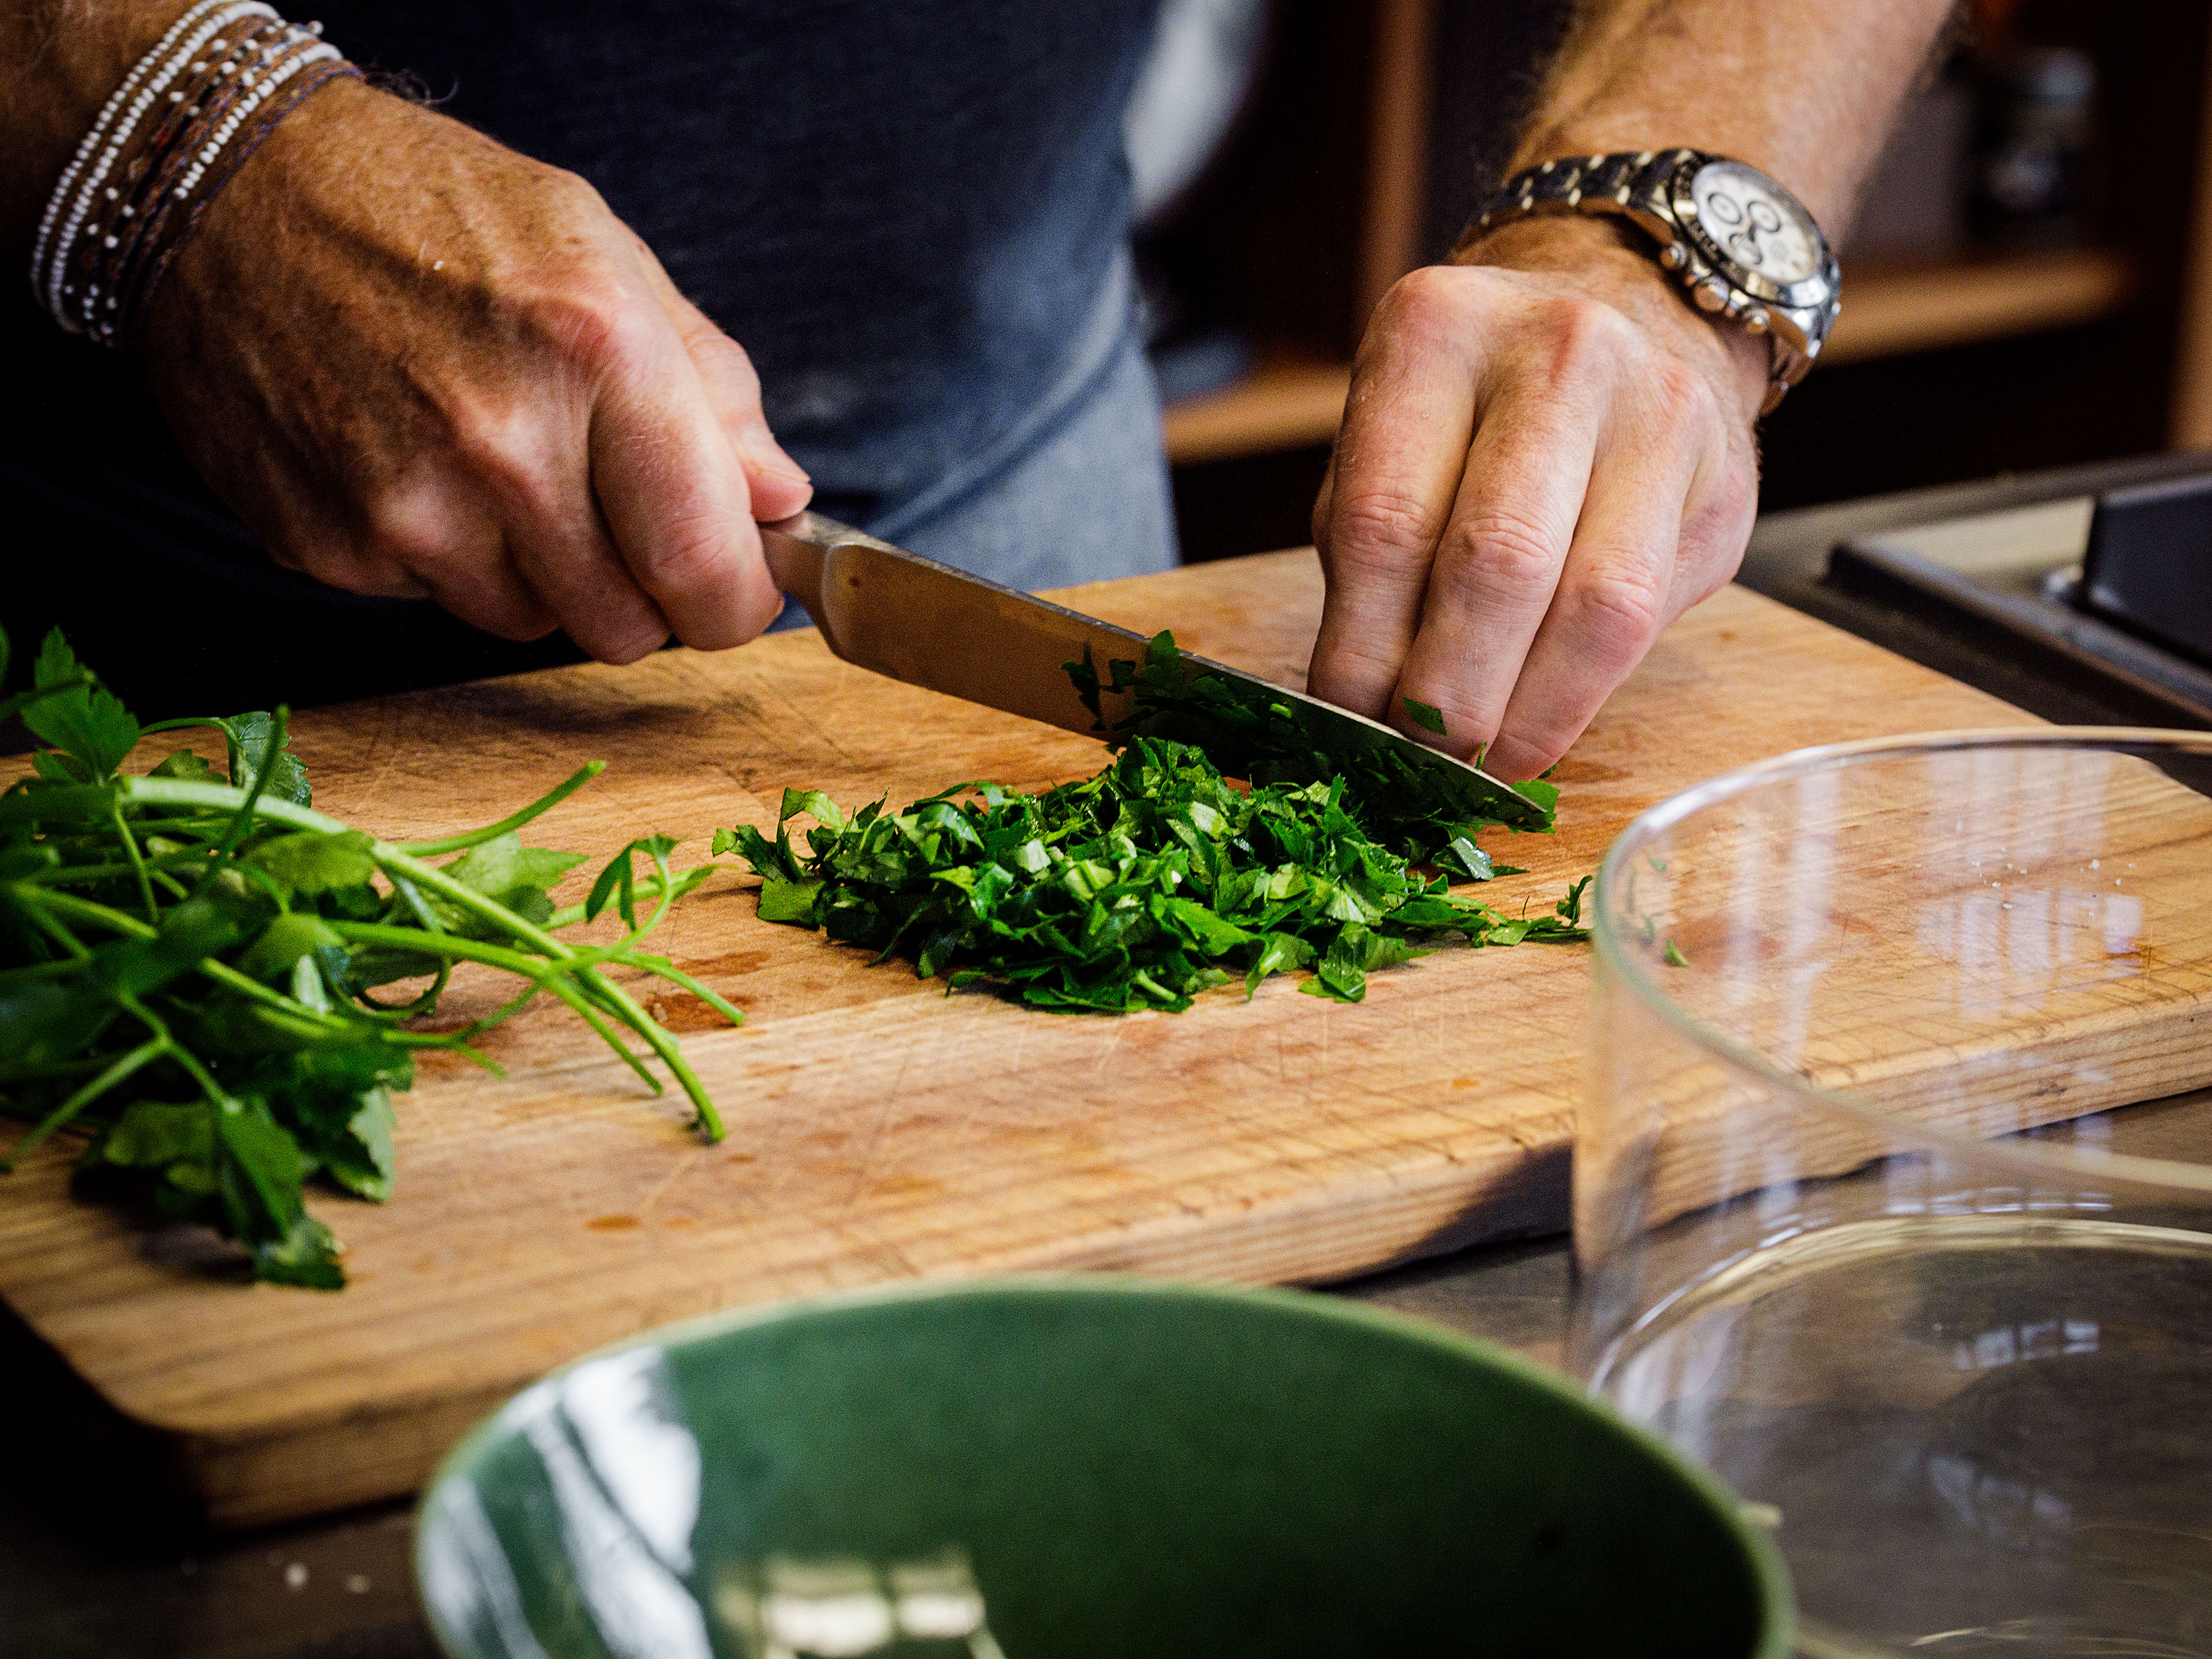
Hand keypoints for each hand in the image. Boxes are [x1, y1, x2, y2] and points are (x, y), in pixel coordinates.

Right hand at [139, 78, 811, 662]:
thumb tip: (780, 500)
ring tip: (498, 464)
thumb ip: (714, 391)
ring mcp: (408, 506)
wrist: (230, 190)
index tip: (736, 588)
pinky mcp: (330, 545)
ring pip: (535, 626)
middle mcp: (503, 443)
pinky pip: (437, 603)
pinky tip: (415, 462)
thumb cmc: (437, 213)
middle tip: (613, 516)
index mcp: (598, 354)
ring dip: (542, 574)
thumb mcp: (608, 256)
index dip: (736, 600)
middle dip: (642, 592)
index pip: (705, 565)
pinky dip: (449, 556)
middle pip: (627, 626)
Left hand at [1306, 216, 1766, 779]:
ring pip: (1595, 607)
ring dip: (1527, 714)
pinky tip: (1538, 724)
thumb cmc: (1476, 407)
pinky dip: (1582, 695)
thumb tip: (1355, 710)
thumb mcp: (1392, 443)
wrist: (1629, 313)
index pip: (1387, 523)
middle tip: (1417, 758)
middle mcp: (1560, 352)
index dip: (1363, 652)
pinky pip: (1650, 621)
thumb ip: (1368, 555)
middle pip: (1499, 563)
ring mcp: (1658, 411)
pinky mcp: (1722, 483)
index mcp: (1438, 333)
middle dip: (1449, 694)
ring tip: (1479, 763)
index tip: (1347, 722)